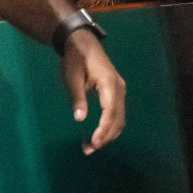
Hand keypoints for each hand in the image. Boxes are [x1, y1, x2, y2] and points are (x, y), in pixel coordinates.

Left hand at [59, 29, 125, 153]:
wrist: (82, 42)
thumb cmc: (75, 59)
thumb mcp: (72, 77)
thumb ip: (77, 97)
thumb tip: (80, 118)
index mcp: (110, 84)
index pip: (110, 112)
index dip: (104, 130)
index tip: (94, 144)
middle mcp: (119, 88)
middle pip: (118, 118)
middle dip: (105, 136)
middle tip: (88, 149)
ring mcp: (119, 90)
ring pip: (119, 118)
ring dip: (108, 133)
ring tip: (90, 145)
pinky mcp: (116, 92)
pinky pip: (117, 113)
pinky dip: (109, 126)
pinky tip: (97, 133)